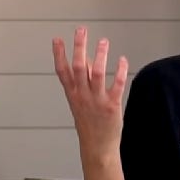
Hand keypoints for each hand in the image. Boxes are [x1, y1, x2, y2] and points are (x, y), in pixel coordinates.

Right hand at [52, 26, 128, 156]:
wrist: (97, 147)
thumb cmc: (89, 124)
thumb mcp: (79, 102)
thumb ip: (81, 81)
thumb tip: (84, 59)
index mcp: (73, 94)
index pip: (62, 71)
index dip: (59, 55)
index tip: (57, 40)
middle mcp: (82, 96)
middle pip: (78, 68)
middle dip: (79, 47)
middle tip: (81, 31)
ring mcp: (96, 101)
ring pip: (96, 73)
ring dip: (100, 55)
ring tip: (103, 41)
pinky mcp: (111, 106)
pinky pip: (116, 85)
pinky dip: (119, 71)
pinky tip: (122, 60)